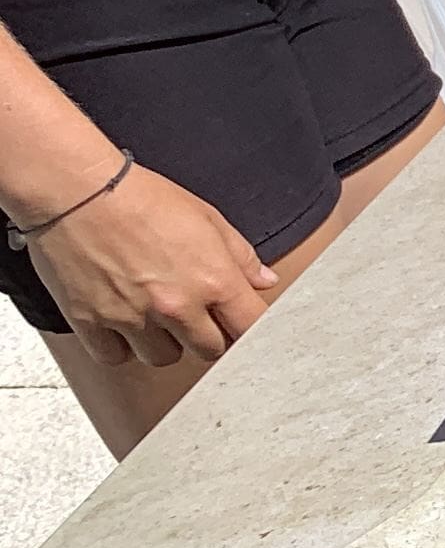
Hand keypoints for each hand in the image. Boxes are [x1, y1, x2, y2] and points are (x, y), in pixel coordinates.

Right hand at [28, 164, 277, 368]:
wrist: (77, 190)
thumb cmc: (141, 197)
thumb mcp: (207, 217)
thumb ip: (241, 256)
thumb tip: (264, 282)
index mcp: (213, 279)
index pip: (250, 327)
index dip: (249, 326)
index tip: (240, 322)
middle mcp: (176, 305)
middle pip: (210, 350)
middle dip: (207, 334)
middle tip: (195, 313)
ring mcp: (133, 318)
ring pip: (163, 358)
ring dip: (163, 342)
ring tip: (155, 314)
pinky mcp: (91, 322)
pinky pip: (115, 357)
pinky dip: (119, 346)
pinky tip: (122, 322)